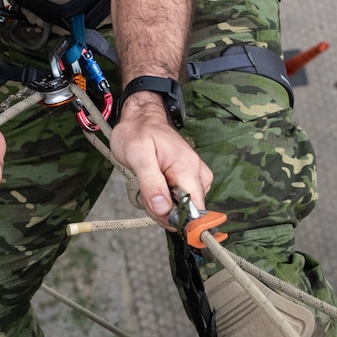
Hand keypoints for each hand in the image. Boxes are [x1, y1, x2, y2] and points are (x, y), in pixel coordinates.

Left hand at [109, 93, 211, 222]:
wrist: (141, 118)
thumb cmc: (138, 132)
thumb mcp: (138, 156)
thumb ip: (151, 183)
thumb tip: (164, 210)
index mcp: (188, 168)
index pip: (196, 208)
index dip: (176, 218)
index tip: (157, 210)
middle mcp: (198, 174)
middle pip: (187, 212)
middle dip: (162, 210)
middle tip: (144, 191)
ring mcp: (195, 177)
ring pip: (182, 209)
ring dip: (160, 205)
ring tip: (147, 184)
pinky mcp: (190, 180)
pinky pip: (179, 201)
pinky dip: (163, 200)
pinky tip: (153, 187)